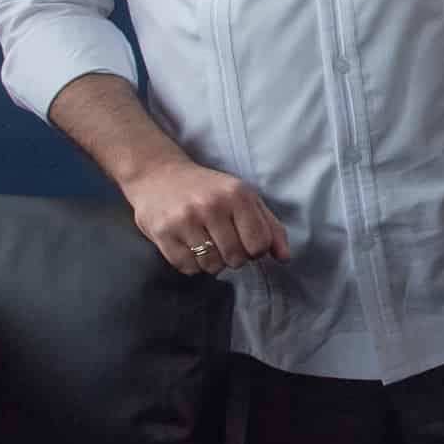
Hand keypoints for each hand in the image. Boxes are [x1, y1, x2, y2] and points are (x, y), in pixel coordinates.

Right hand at [121, 157, 289, 276]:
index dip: (255, 250)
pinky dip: (191, 264)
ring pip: (212, 266)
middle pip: (236, 258)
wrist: (158, 176)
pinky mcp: (163, 233)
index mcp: (237, 194)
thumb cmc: (208, 190)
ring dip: (212, 262)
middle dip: (233, 257)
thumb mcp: (244, 198)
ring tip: (205, 243)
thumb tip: (285, 258)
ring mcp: (185, 220)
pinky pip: (188, 267)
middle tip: (222, 242)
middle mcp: (211, 205)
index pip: (259, 244)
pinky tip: (188, 245)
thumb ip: (269, 226)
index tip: (245, 241)